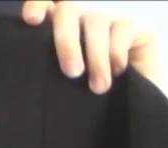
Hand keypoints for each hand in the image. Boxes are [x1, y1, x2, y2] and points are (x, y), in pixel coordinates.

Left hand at [22, 1, 162, 93]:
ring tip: (98, 87)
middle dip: (66, 40)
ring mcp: (110, 20)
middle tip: (71, 72)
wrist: (135, 116)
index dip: (37, 5)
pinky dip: (117, 53)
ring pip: (95, 20)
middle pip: (67, 11)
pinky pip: (122, 29)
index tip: (31, 21)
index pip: (46, 5)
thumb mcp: (68, 88)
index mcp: (62, 31)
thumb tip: (31, 65)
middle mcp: (83, 20)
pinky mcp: (136, 27)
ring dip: (95, 56)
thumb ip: (51, 70)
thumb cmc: (96, 105)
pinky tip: (119, 73)